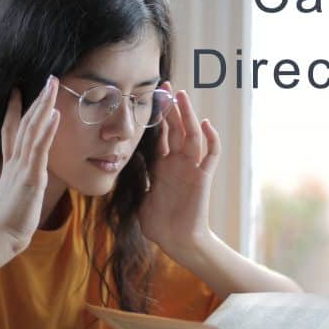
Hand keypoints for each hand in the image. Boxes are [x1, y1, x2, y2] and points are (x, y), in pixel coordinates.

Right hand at [0, 77, 59, 252]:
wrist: (1, 236)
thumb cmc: (10, 219)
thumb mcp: (15, 193)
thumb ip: (20, 179)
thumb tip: (26, 176)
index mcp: (10, 163)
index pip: (10, 130)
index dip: (14, 109)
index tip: (17, 90)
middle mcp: (15, 160)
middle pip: (25, 122)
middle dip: (37, 99)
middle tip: (48, 78)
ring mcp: (22, 166)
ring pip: (33, 129)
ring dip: (43, 105)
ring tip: (52, 85)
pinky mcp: (31, 177)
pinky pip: (40, 149)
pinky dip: (47, 130)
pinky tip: (54, 114)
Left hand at [138, 82, 220, 260]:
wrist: (176, 242)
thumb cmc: (159, 224)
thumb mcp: (138, 197)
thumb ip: (133, 179)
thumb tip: (117, 165)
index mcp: (162, 166)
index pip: (160, 134)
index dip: (157, 117)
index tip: (150, 97)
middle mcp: (178, 163)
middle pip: (176, 128)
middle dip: (172, 107)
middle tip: (166, 86)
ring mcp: (191, 168)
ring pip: (192, 135)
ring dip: (188, 115)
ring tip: (182, 96)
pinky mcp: (203, 178)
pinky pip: (211, 155)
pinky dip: (211, 139)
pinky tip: (206, 124)